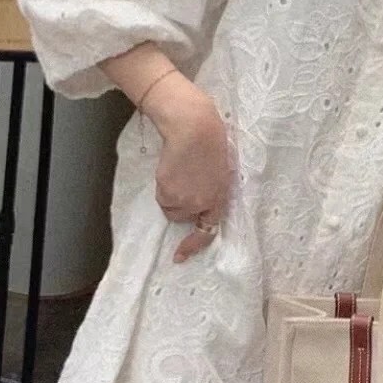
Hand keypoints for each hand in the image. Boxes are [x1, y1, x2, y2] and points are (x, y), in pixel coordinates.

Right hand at [144, 74, 231, 262]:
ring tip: (177, 170)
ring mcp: (186, 200)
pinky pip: (162, 199)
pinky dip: (163, 186)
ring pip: (170, 208)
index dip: (193, 244)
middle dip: (181, 203)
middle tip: (182, 179)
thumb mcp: (219, 166)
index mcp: (221, 195)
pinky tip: (171, 168)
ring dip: (171, 194)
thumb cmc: (208, 138)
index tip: (179, 256)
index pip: (208, 229)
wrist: (192, 127)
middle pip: (184, 216)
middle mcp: (204, 203)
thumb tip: (198, 194)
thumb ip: (211, 185)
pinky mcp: (169, 193)